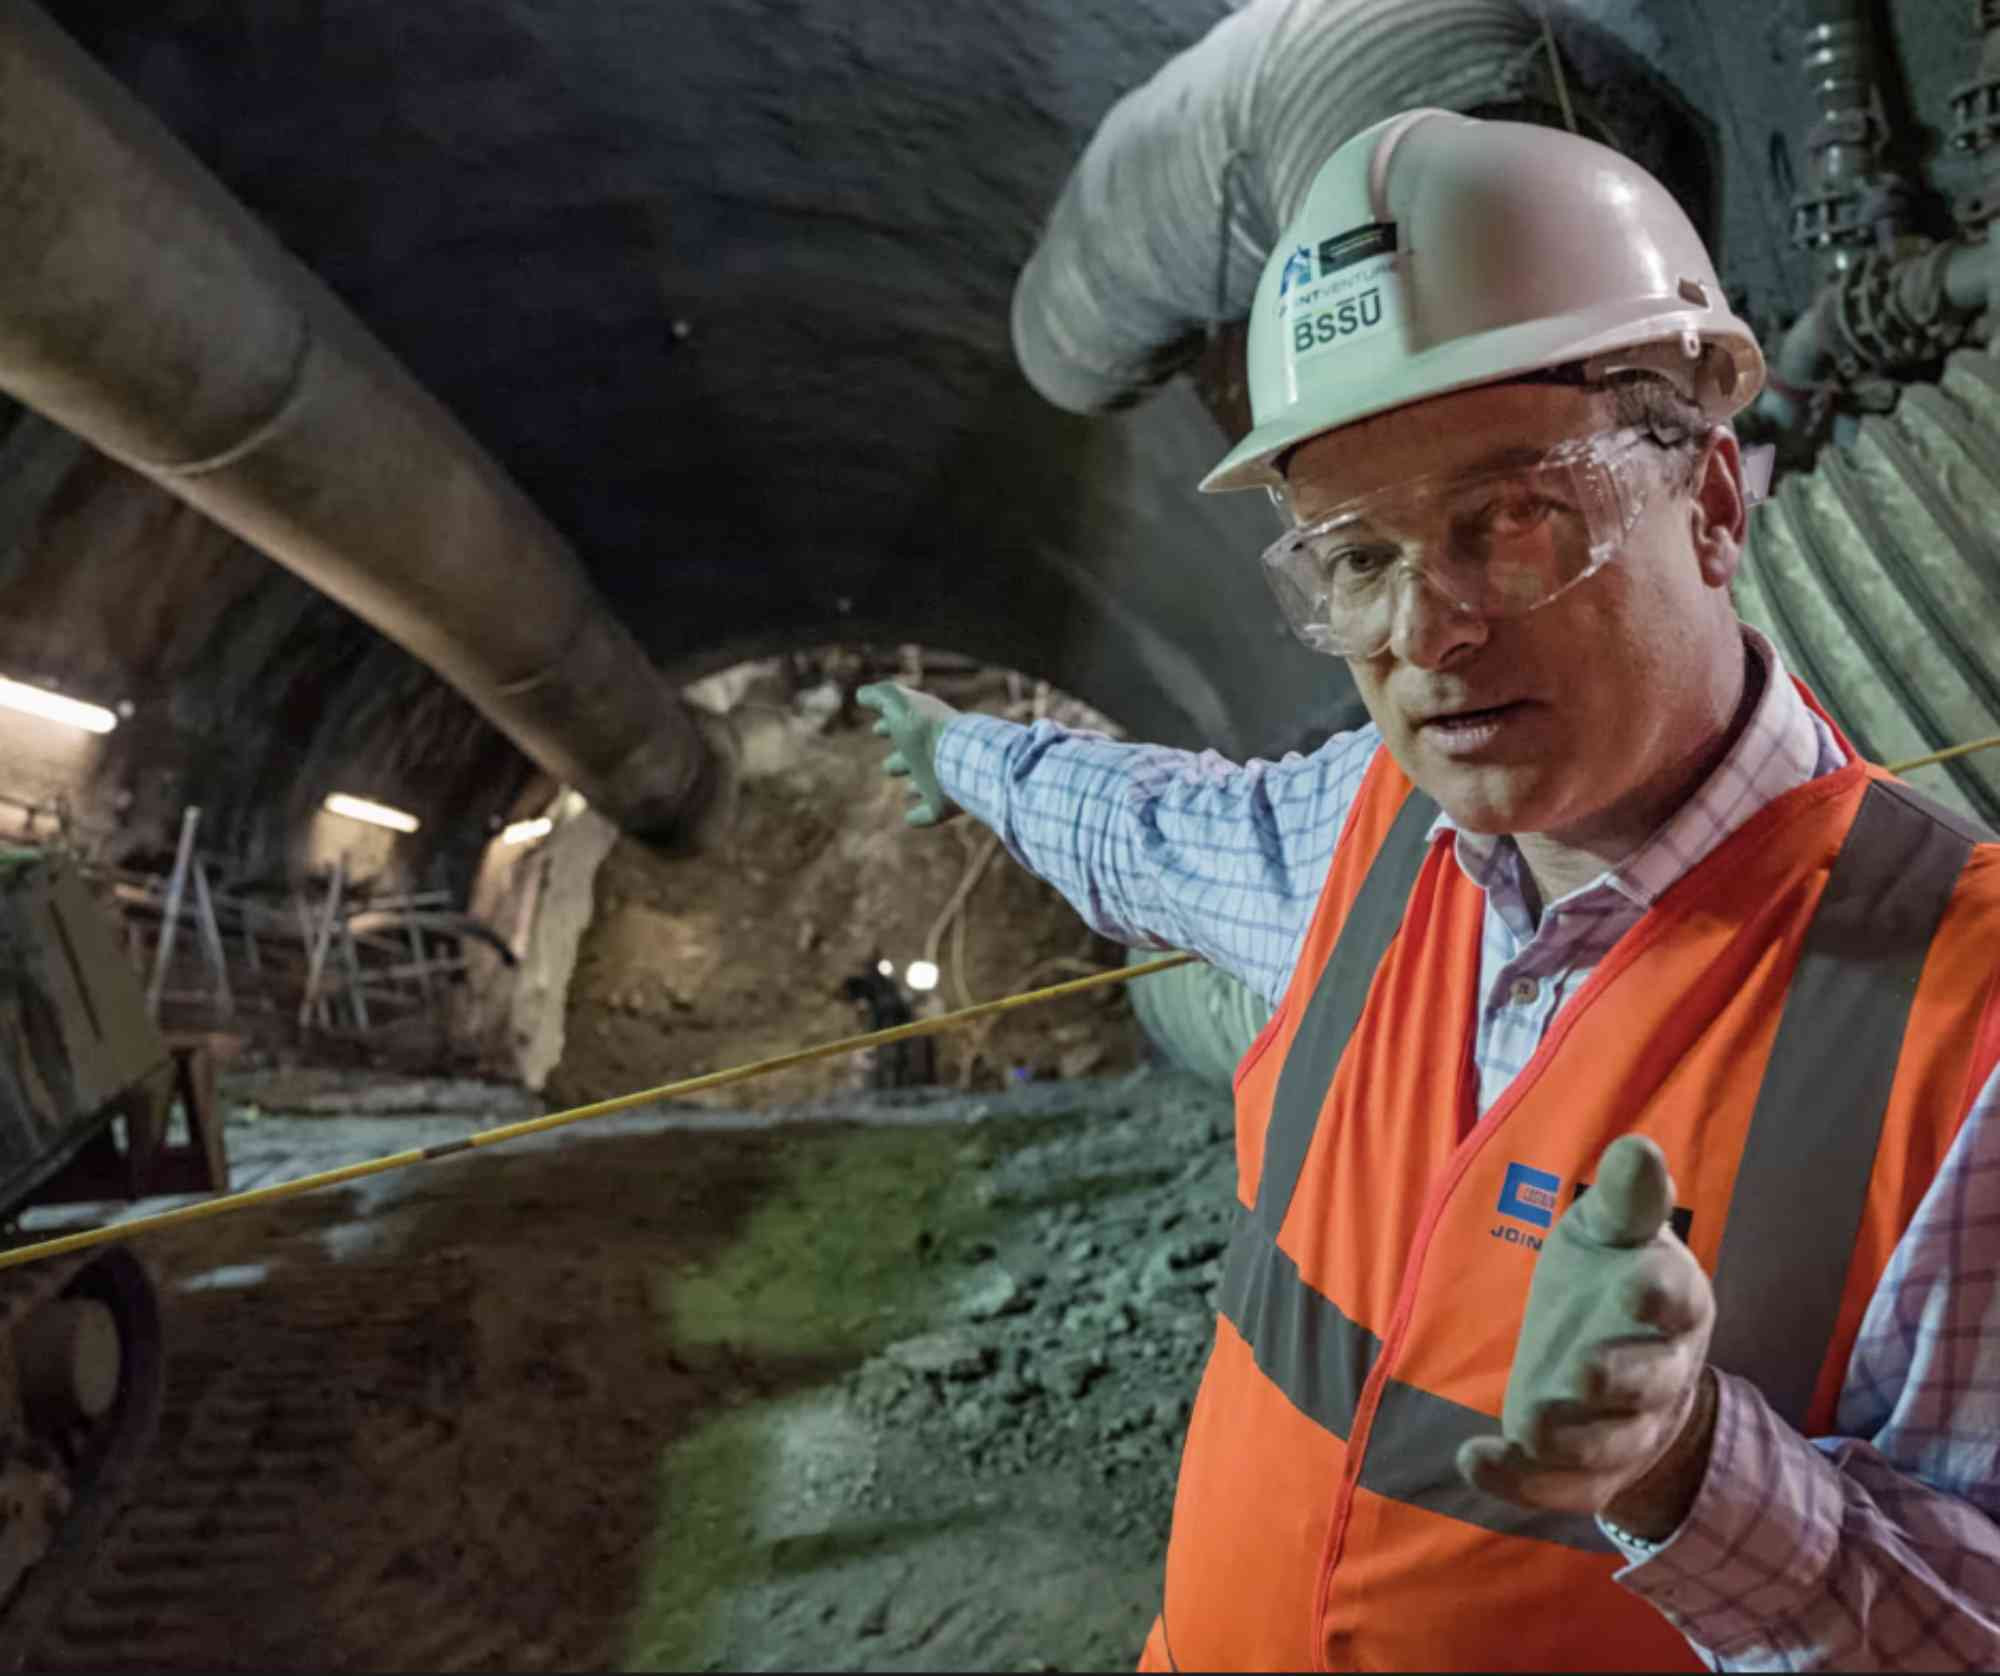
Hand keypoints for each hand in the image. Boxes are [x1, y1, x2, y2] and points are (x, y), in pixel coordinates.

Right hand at [854, 682, 962, 827]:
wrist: (958, 759)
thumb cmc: (925, 729)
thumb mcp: (898, 704)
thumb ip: (880, 696)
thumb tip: (862, 694)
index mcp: (923, 728)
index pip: (905, 725)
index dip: (889, 725)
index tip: (877, 729)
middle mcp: (934, 753)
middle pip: (917, 756)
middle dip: (901, 759)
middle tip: (888, 767)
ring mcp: (941, 780)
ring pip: (928, 782)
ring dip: (916, 786)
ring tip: (907, 791)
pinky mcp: (943, 805)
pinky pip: (931, 812)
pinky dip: (919, 816)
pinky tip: (910, 818)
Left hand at [1456, 1136, 1716, 1534]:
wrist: (1621, 1368)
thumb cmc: (1612, 1276)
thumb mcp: (1613, 1229)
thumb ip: (1624, 1199)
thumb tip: (1637, 1148)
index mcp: (1672, 1301)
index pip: (1676, 1299)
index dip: (1658, 1295)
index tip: (1631, 1283)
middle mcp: (1660, 1371)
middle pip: (1650, 1383)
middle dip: (1620, 1379)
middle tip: (1584, 1369)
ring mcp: (1627, 1426)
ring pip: (1611, 1444)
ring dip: (1573, 1439)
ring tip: (1530, 1422)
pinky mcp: (1588, 1469)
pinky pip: (1560, 1485)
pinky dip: (1519, 1481)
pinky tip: (1473, 1459)